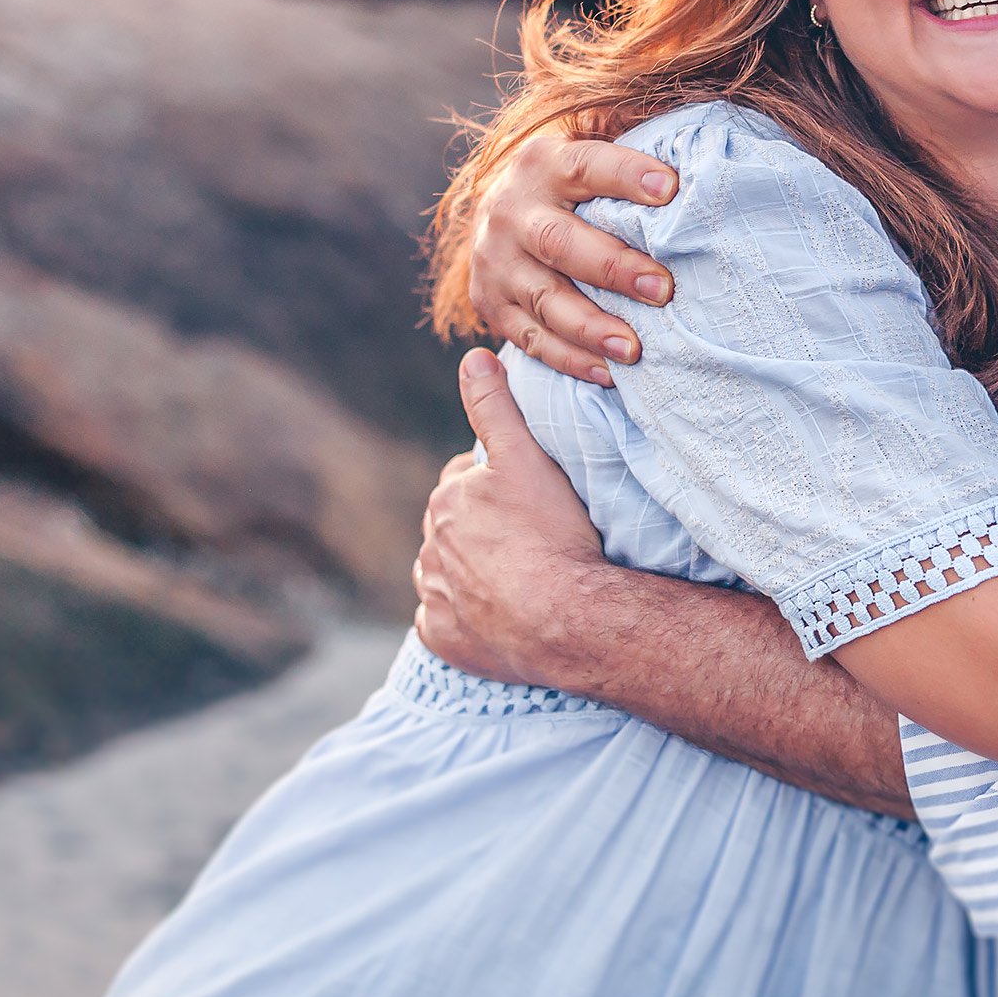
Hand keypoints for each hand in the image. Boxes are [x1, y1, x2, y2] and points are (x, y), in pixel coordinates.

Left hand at [413, 349, 609, 686]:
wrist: (567, 618)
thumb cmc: (552, 535)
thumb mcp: (527, 457)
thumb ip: (496, 407)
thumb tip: (472, 357)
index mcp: (446, 502)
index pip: (463, 482)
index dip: (494, 487)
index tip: (525, 500)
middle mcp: (430, 549)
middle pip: (453, 530)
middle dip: (478, 530)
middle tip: (526, 539)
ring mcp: (435, 598)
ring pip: (444, 575)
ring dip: (467, 573)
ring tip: (513, 578)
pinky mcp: (442, 639)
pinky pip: (443, 623)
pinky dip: (460, 619)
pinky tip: (491, 617)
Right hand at [468, 132, 680, 384]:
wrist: (500, 210)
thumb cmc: (573, 180)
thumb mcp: (589, 144)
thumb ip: (628, 136)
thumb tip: (691, 137)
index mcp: (543, 162)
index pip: (587, 166)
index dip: (627, 175)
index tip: (672, 189)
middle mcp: (511, 209)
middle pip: (561, 241)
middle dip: (614, 268)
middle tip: (663, 289)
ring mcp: (496, 260)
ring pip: (543, 297)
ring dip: (590, 326)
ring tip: (634, 349)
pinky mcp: (490, 303)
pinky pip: (529, 338)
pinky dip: (568, 359)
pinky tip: (608, 374)